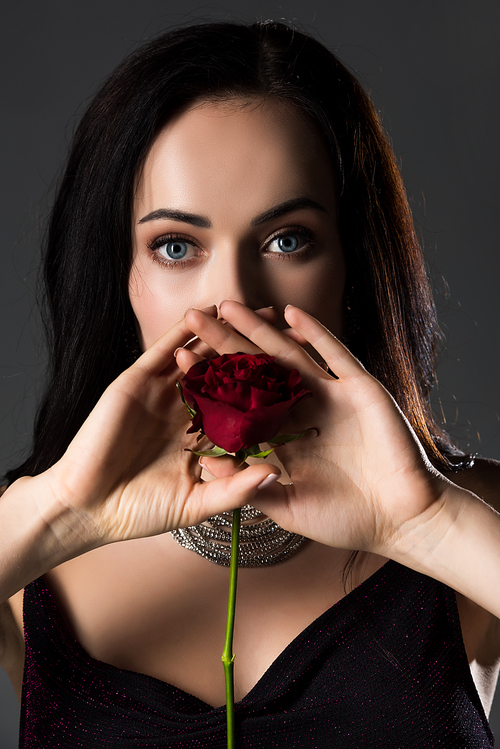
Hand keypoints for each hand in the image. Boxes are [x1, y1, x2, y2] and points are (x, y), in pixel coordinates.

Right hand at [39, 306, 279, 546]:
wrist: (88, 507)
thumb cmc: (141, 511)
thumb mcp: (197, 504)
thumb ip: (236, 489)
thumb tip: (275, 473)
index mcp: (207, 436)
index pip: (247, 408)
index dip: (275, 393)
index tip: (307, 378)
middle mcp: (189, 409)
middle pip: (230, 375)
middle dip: (259, 354)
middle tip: (291, 332)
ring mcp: (164, 392)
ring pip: (201, 356)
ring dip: (227, 333)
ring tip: (257, 311)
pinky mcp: (137, 381)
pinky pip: (165, 350)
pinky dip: (185, 331)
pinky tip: (208, 311)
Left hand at [177, 301, 448, 557]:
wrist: (401, 520)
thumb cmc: (345, 520)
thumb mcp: (286, 506)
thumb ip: (247, 485)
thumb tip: (203, 463)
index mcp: (281, 435)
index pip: (238, 401)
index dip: (209, 380)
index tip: (179, 359)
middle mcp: (302, 410)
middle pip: (256, 370)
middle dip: (225, 343)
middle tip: (194, 316)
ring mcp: (331, 396)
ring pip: (289, 355)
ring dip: (260, 330)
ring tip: (230, 305)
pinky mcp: (360, 389)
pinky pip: (336, 355)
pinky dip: (315, 334)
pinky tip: (289, 314)